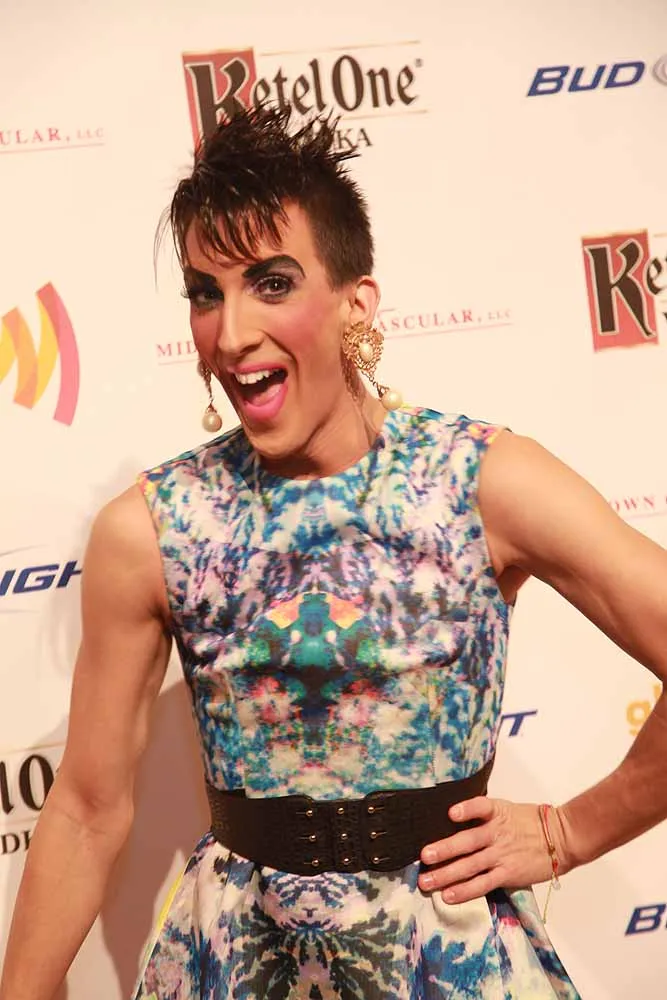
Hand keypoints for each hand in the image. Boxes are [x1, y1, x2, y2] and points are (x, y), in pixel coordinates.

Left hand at [418, 797, 566, 902]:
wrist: (560, 838)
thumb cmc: (529, 822)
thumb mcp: (506, 809)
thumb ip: (483, 814)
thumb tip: (453, 817)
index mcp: (497, 813)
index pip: (480, 807)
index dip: (466, 809)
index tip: (450, 813)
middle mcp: (497, 834)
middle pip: (467, 841)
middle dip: (443, 850)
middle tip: (423, 857)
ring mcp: (502, 855)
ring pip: (470, 866)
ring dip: (447, 874)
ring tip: (427, 881)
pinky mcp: (508, 874)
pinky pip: (483, 884)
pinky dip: (466, 890)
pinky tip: (449, 895)